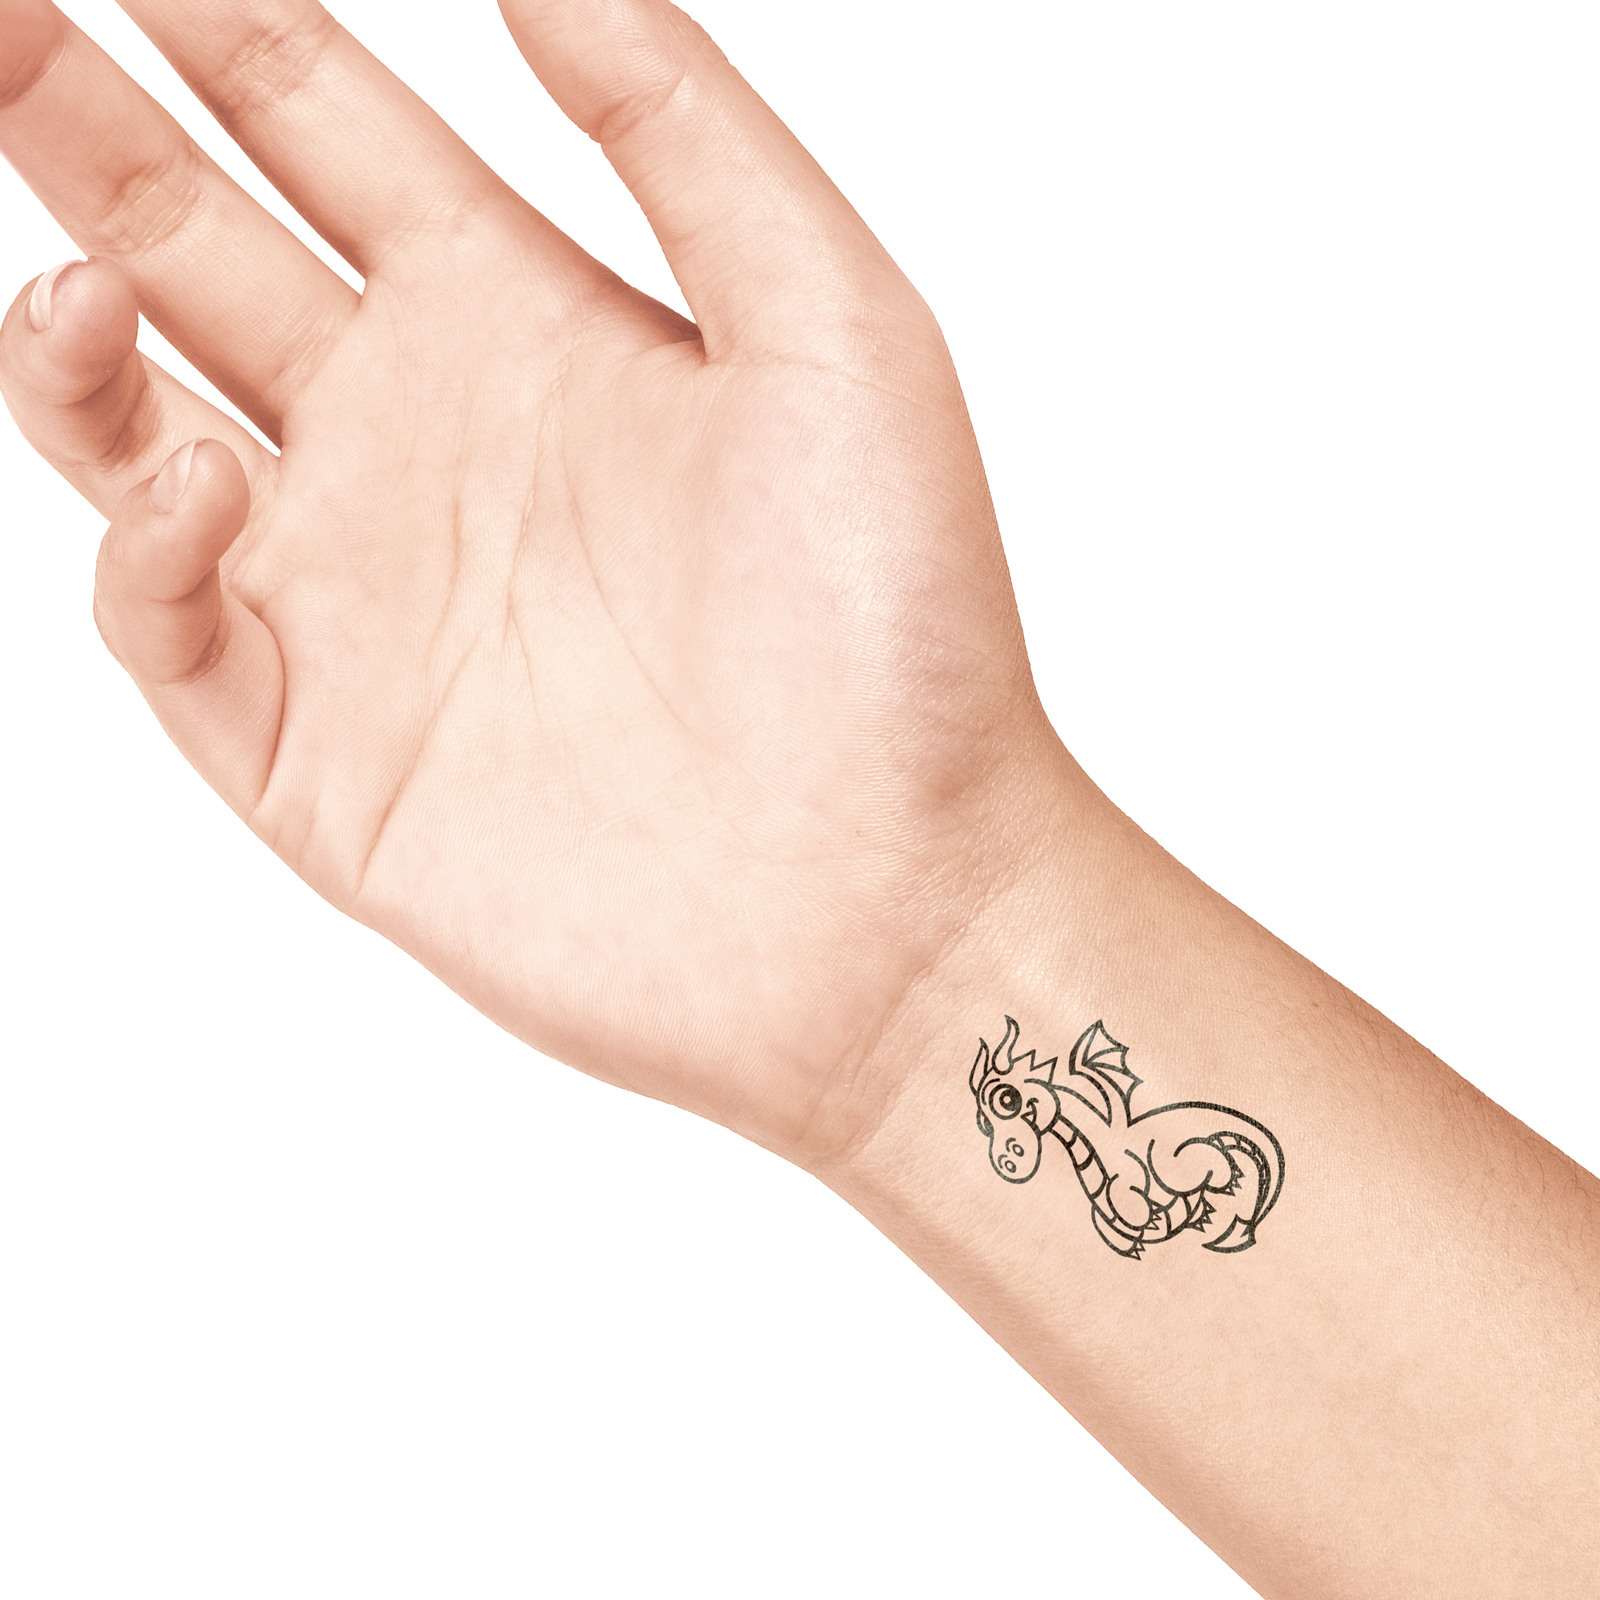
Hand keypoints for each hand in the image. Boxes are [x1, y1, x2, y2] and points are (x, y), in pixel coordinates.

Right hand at [0, 0, 1050, 1163]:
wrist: (891, 897)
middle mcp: (421, 446)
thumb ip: (683, 134)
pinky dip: (147, 548)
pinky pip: (173, 627)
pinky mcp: (325, 761)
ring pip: (129, 431)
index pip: (317, 128)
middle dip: (77, 124)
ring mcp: (361, 604)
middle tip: (0, 15)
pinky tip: (200, 483)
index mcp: (525, 325)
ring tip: (70, 265)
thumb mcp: (834, 329)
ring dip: (58, 332)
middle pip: (190, 246)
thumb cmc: (900, 631)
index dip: (209, 21)